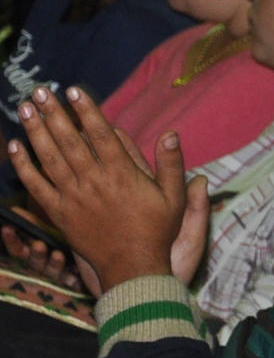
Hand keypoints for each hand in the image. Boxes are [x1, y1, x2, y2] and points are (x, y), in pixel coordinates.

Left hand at [9, 87, 207, 290]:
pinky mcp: (59, 213)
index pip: (101, 135)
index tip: (73, 90)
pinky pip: (37, 186)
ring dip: (36, 131)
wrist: (133, 267)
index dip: (86, 111)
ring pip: (50, 158)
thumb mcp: (174, 198)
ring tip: (25, 107)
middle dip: (54, 113)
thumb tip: (170, 133)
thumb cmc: (157, 231)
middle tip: (40, 90)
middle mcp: (94, 182)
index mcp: (122, 175)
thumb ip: (171, 164)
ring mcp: (73, 197)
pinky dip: (24, 166)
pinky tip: (15, 146)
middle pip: (70, 141)